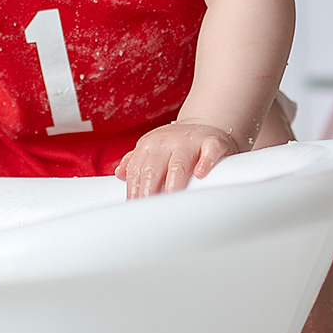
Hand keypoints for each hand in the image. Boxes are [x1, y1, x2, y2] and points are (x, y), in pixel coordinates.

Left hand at [115, 121, 242, 198]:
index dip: (133, 189)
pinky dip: (205, 163)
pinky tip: (200, 175)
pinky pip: (209, 151)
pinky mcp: (214, 142)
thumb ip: (136, 161)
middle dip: (148, 189)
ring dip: (173, 181)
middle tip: (148, 208)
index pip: (137, 169)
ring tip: (171, 198)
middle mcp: (168, 141)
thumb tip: (119, 173)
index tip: (133, 207)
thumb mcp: (153, 149)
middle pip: (154, 167)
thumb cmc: (177, 144)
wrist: (206, 123)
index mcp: (150, 144)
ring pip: (179, 162)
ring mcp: (191, 141)